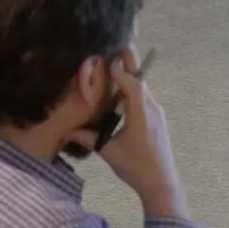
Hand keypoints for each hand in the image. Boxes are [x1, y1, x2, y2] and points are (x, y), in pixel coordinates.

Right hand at [66, 49, 186, 217]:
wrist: (161, 182)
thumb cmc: (136, 167)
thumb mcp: (109, 152)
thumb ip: (89, 139)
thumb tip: (67, 131)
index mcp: (142, 116)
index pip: (133, 87)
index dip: (123, 73)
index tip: (110, 61)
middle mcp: (152, 110)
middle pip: (141, 82)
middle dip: (131, 64)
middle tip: (123, 45)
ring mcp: (156, 114)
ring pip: (143, 90)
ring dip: (131, 76)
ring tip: (119, 62)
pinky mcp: (156, 120)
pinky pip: (144, 98)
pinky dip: (134, 89)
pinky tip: (123, 89)